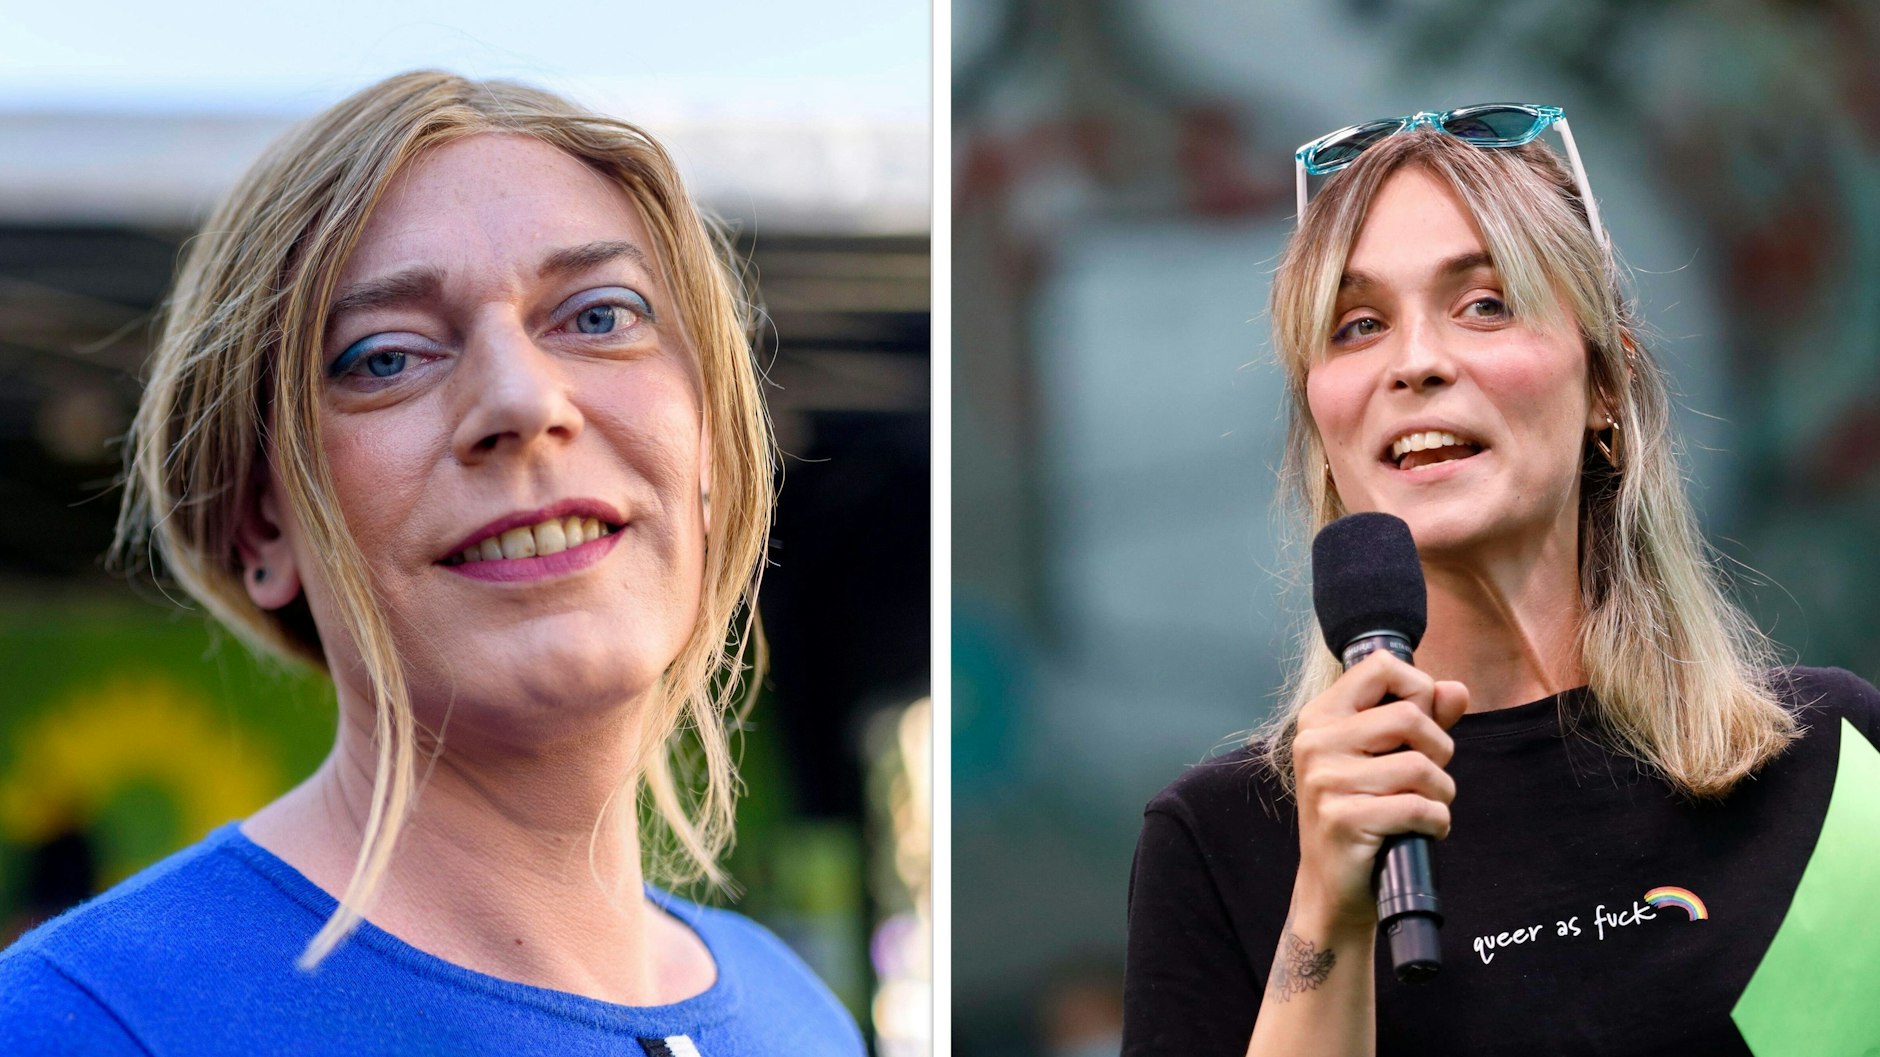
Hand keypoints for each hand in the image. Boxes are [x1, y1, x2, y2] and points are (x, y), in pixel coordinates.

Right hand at [1289, 650, 1467, 939]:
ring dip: (1442, 792)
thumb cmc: (1362, 814)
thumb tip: (1457, 690)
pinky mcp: (1343, 819)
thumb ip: (1422, 719)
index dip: (1418, 688)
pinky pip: (1419, 807)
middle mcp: (1316, 743)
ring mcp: (1326, 781)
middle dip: (1440, 749)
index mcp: (1321, 717)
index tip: (1420, 724)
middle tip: (1429, 778)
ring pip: (1420, 765)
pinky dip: (1437, 821)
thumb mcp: (1385, 759)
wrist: (1331, 887)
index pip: (1380, 666)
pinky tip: (1425, 830)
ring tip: (1427, 807)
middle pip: (1409, 716)